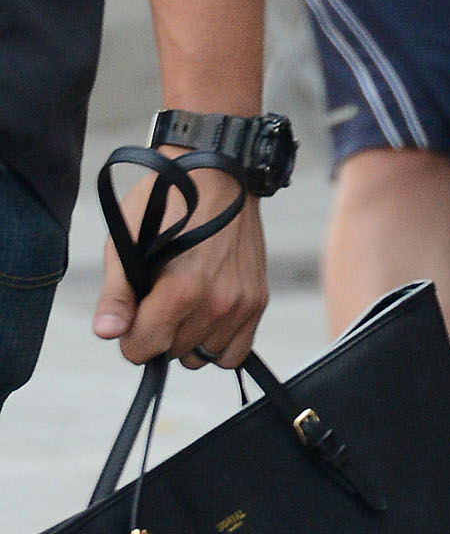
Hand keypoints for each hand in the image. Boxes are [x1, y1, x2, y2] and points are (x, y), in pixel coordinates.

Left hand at [94, 166, 268, 370]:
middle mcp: (215, 304)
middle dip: (161, 332)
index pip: (141, 351)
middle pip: (172, 354)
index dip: (130, 334)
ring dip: (190, 339)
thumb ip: (117, 295)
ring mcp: (240, 305)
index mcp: (178, 292)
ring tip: (186, 302)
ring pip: (202, 357)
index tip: (134, 311)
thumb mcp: (126, 243)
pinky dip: (219, 342)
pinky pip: (236, 352)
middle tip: (161, 296)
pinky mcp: (258, 302)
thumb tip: (107, 333)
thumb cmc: (167, 203)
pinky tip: (208, 315)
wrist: (219, 176)